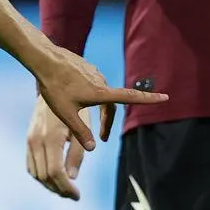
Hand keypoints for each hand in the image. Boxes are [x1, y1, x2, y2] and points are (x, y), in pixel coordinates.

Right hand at [25, 98, 90, 198]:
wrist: (54, 86)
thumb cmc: (75, 106)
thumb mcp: (82, 127)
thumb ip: (77, 153)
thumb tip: (72, 177)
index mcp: (52, 138)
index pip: (55, 172)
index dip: (66, 187)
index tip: (77, 195)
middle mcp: (37, 141)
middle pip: (44, 176)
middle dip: (59, 189)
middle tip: (73, 195)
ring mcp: (30, 140)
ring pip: (36, 174)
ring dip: (50, 185)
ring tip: (65, 189)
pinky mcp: (28, 140)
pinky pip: (31, 166)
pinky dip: (41, 177)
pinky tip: (54, 179)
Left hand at [31, 47, 165, 151]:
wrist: (44, 60)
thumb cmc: (54, 88)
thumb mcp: (65, 114)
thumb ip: (80, 131)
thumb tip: (93, 148)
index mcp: (100, 92)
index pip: (130, 97)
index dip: (149, 99)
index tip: (165, 97)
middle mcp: (101, 81)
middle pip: (112, 104)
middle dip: (108, 120)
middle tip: (103, 136)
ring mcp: (94, 73)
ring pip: (102, 94)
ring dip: (99, 108)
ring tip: (84, 117)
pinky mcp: (86, 68)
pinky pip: (93, 84)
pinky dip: (90, 95)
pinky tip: (75, 97)